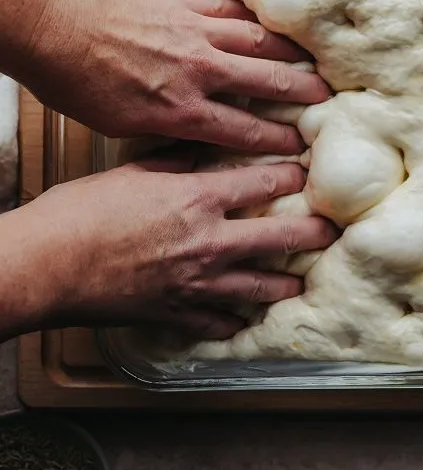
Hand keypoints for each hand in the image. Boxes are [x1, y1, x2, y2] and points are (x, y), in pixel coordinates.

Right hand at [0, 151, 337, 340]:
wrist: (45, 266)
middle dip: (310, 234)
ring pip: (256, 287)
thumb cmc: (81, 212)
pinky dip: (231, 323)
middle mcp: (208, 241)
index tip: (306, 173)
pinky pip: (215, 322)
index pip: (263, 183)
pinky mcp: (176, 312)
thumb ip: (176, 160)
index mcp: (199, 198)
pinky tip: (243, 323)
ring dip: (282, 286)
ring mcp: (196, 282)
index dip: (290, 175)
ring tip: (300, 285)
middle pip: (277, 239)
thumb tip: (203, 145)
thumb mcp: (133, 171)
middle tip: (330, 233)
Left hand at [20, 0, 330, 152]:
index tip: (299, 144)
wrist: (46, 23)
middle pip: (266, 81)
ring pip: (257, 40)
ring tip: (311, 56)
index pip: (244, 129)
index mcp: (181, 109)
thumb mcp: (117, 124)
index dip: (278, 139)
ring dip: (288, 49)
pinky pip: (229, 7)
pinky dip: (252, 15)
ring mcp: (194, 31)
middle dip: (301, 91)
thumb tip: (195, 130)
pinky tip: (266, 18)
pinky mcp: (182, 2)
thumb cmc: (73, 80)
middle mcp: (198, 70)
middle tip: (326, 96)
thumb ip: (165, 127)